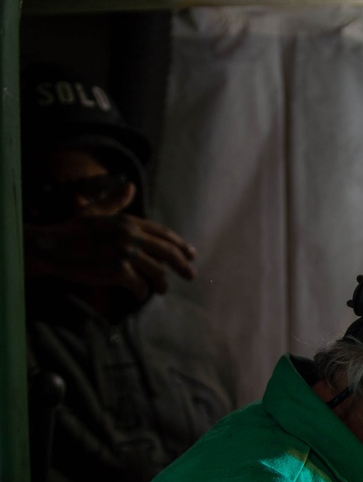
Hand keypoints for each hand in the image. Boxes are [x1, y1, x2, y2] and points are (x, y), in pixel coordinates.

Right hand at [25, 212, 196, 300]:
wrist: (52, 247)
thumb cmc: (72, 230)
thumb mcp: (96, 212)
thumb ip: (116, 202)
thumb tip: (131, 186)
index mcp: (128, 221)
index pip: (162, 234)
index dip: (179, 244)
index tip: (191, 254)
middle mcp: (131, 235)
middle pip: (167, 252)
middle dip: (182, 265)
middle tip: (192, 275)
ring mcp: (126, 252)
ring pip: (157, 271)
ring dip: (161, 283)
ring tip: (161, 290)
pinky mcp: (118, 270)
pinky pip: (140, 285)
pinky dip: (142, 292)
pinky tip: (140, 295)